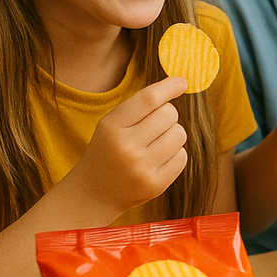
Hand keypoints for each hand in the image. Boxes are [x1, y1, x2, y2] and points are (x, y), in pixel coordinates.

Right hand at [68, 76, 190, 211]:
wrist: (93, 193)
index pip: (148, 99)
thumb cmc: (108, 150)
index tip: (182, 82)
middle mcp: (126, 148)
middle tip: (153, 126)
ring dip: (172, 134)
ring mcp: (142, 168)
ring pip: (180, 134)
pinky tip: (157, 160)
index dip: (168, 87)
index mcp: (111, 128)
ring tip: (154, 144)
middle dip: (167, 115)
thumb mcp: (112, 125)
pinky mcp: (156, 185)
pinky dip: (174, 154)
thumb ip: (141, 106)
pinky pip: (182, 156)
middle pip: (169, 114)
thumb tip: (180, 83)